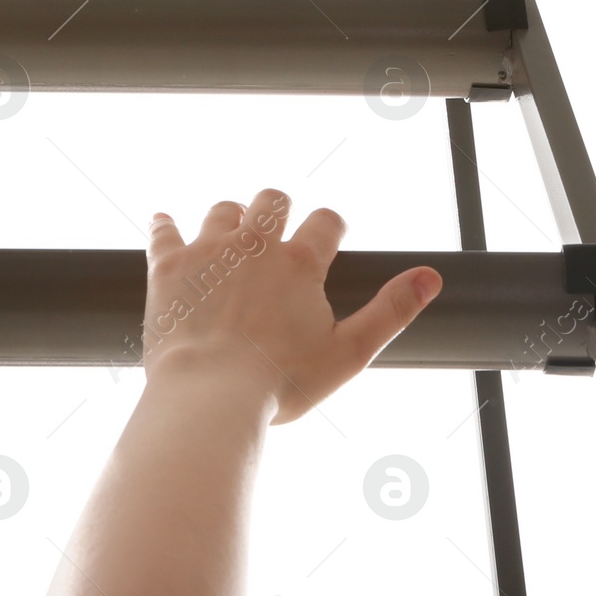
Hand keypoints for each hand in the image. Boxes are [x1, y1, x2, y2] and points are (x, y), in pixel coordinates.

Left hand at [141, 187, 442, 424]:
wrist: (210, 396)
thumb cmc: (281, 383)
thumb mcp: (349, 353)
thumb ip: (391, 311)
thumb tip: (431, 277)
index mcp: (300, 263)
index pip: (326, 220)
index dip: (330, 227)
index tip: (329, 238)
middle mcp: (255, 245)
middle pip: (271, 200)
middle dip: (278, 211)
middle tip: (276, 234)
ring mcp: (209, 251)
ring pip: (222, 210)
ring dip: (230, 219)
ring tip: (231, 238)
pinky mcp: (168, 265)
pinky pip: (163, 229)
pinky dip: (164, 224)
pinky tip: (164, 221)